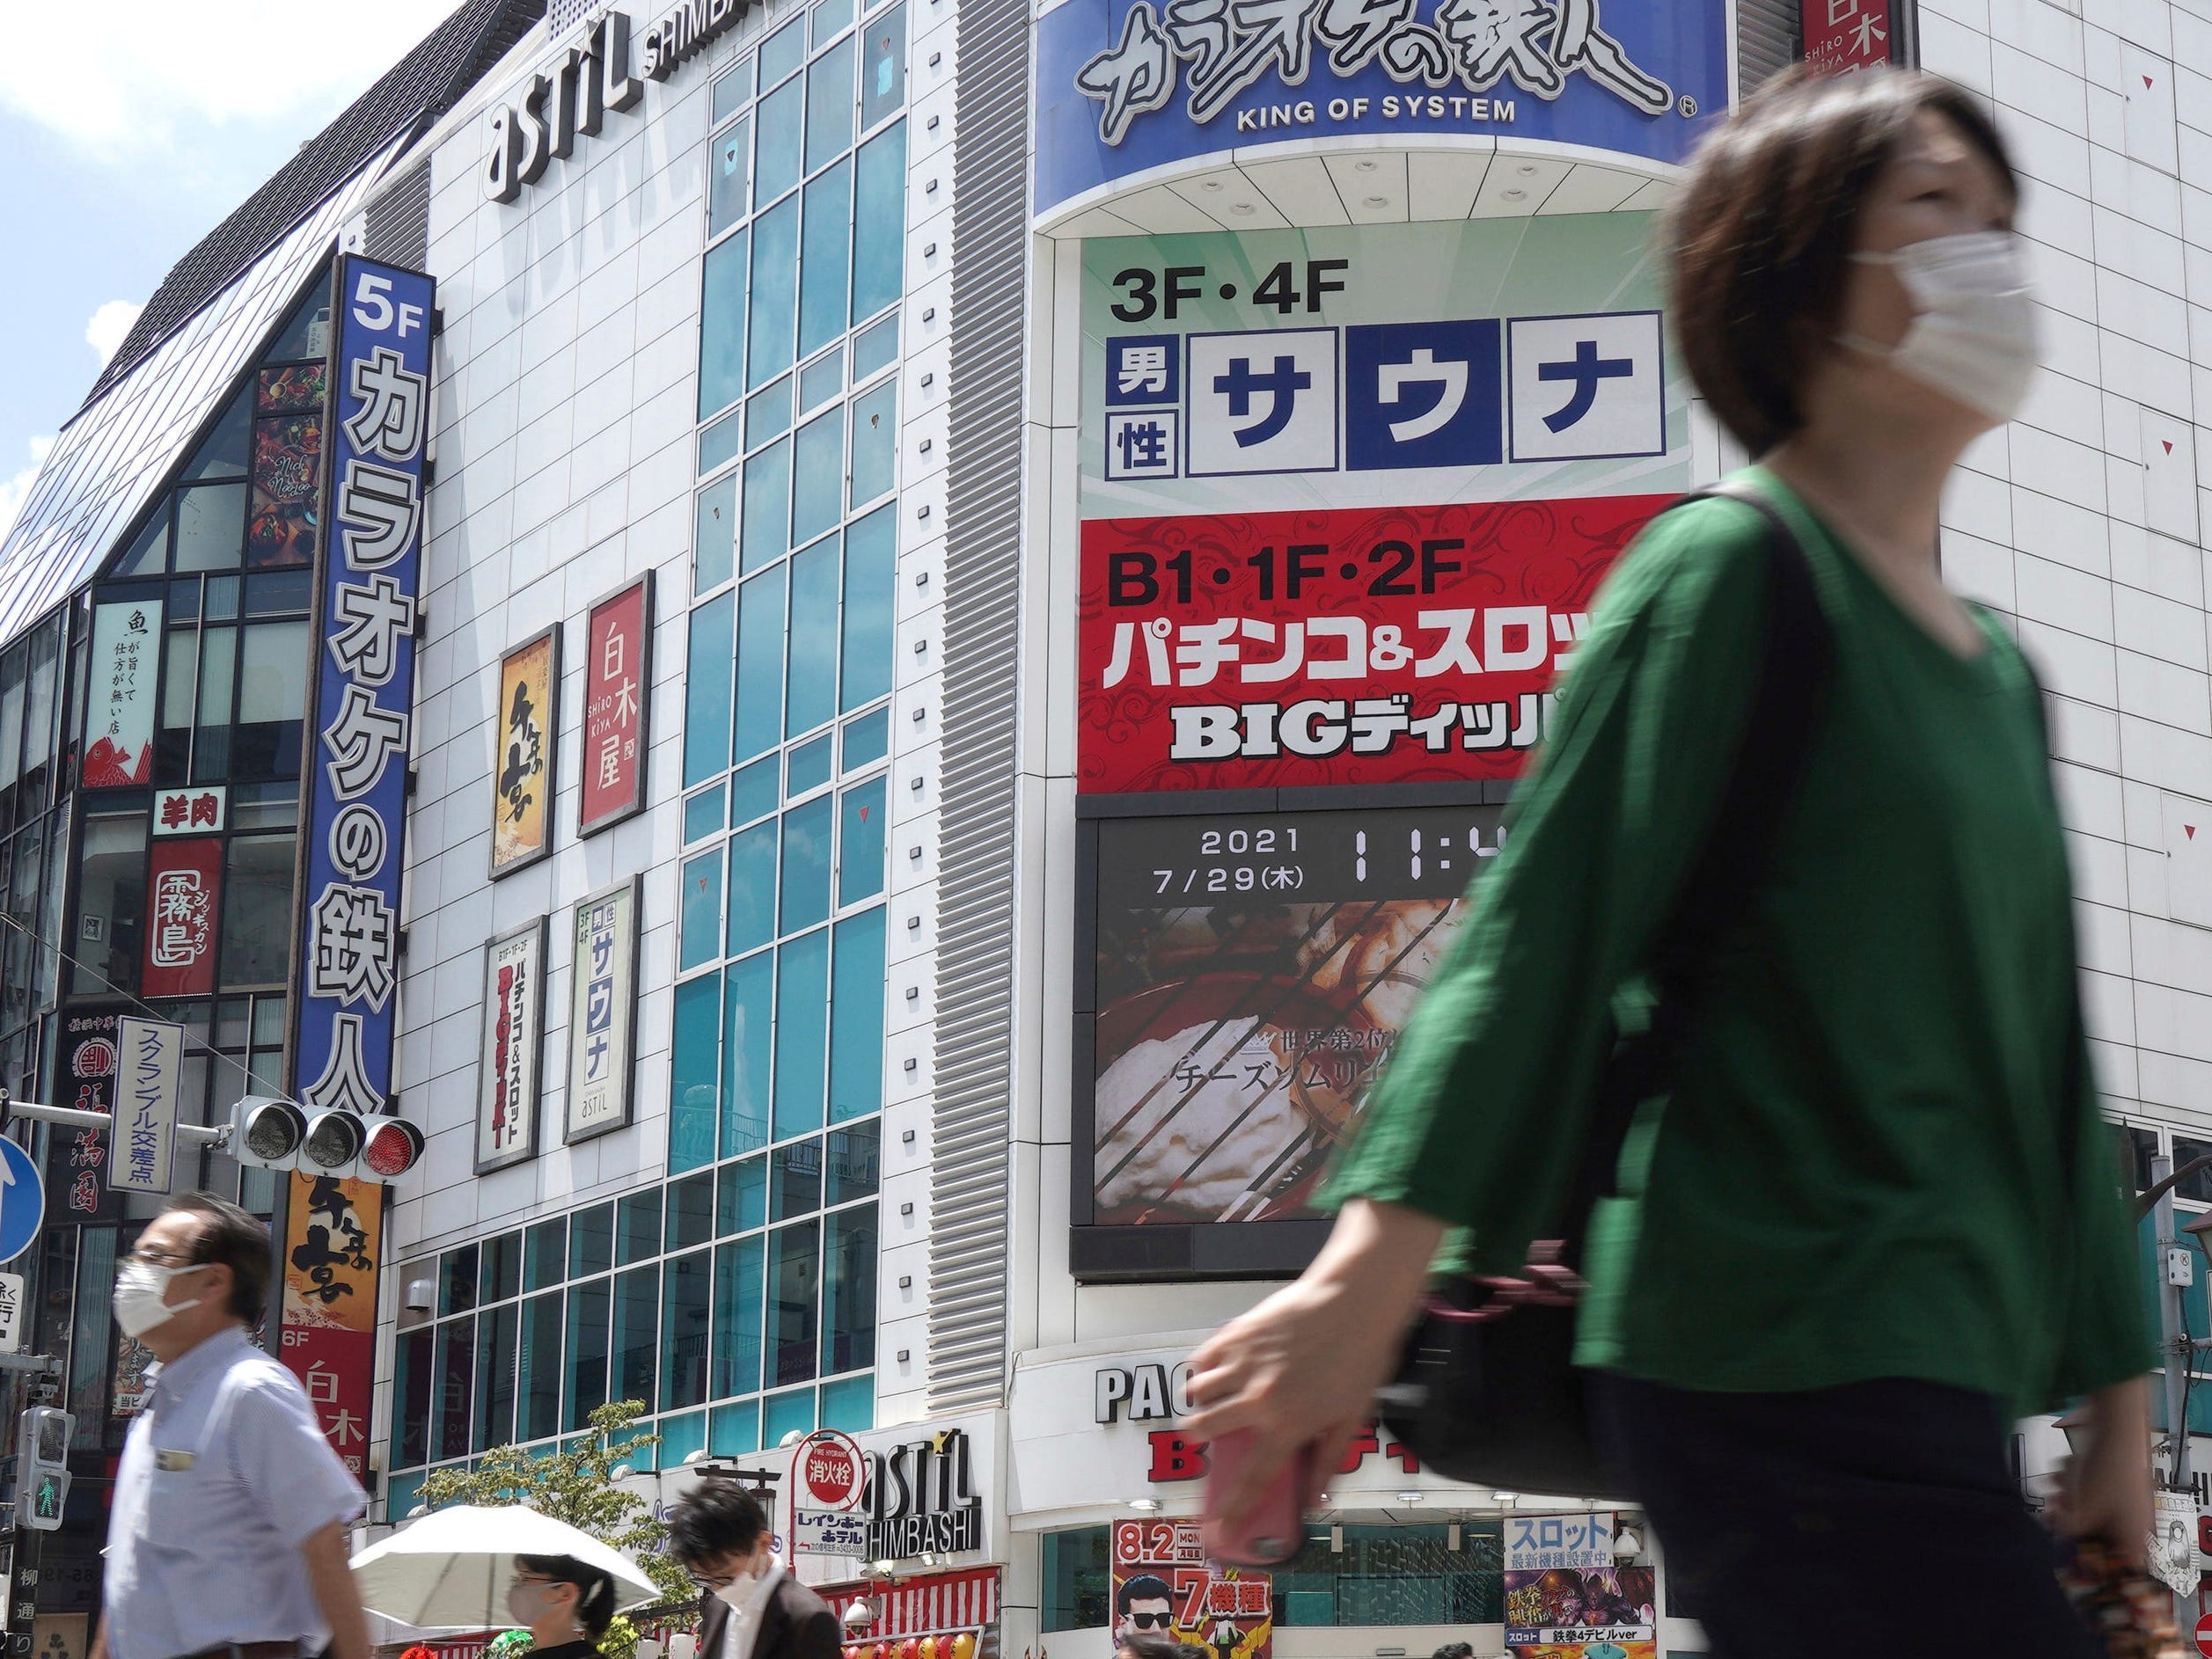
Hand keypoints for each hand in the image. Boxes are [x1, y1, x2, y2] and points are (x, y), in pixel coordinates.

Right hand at [1183, 1200, 1444, 1533]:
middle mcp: (1259, 1399)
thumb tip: (1316, 1497)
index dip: (1235, 1509)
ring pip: (1199, 1393)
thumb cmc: (1360, 1356)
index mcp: (1289, 1425)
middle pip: (1207, 1430)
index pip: (1253, 1478)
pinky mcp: (1237, 1334)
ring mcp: (1244, 1364)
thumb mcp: (1352, 1417)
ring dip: (1201, 1401)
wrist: (1354, 1301)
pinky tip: (1215, 1368)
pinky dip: (1202, 1367)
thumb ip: (1328, 1459)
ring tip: (1212, 1399)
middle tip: (1205, 1436)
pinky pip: (1203, 1358)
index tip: (1221, 1529)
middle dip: (1200, 1438)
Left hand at [2049, 1377, 2152, 1567]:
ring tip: (2055, 1481)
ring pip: (2091, 1501)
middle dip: (2073, 1515)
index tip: (2078, 1554)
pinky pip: (2093, 1482)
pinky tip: (2063, 1468)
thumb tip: (2059, 1532)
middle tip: (2055, 1506)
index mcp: (2136, 1533)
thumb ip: (2069, 1527)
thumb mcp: (2082, 1509)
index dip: (2102, 1561)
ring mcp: (2128, 1494)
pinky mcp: (2116, 1473)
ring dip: (2069, 1491)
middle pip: (2099, 1528)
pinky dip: (2076, 1475)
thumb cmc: (2105, 1477)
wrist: (2117, 1429)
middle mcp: (2137, 1516)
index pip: (2127, 1561)